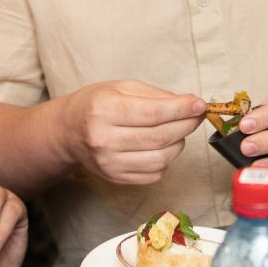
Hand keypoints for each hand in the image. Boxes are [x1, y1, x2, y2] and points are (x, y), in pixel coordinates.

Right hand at [59, 80, 204, 184]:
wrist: (67, 131)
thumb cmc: (96, 105)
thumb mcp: (122, 87)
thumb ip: (157, 95)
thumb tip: (190, 104)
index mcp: (104, 111)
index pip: (153, 113)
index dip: (182, 109)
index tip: (200, 104)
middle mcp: (104, 140)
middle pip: (160, 137)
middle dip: (186, 125)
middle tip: (196, 115)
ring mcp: (109, 163)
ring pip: (161, 159)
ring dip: (179, 143)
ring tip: (177, 129)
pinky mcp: (115, 178)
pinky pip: (154, 174)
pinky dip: (166, 160)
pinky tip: (162, 146)